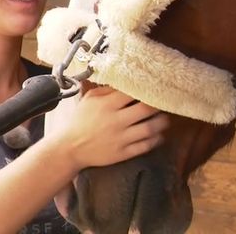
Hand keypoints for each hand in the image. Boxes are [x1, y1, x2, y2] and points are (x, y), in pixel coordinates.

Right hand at [54, 86, 169, 168]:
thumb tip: (126, 81)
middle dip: (158, 105)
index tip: (156, 86)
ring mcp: (120, 138)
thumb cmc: (80, 120)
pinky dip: (155, 140)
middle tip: (164, 103)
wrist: (71, 147)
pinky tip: (158, 135)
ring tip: (164, 119)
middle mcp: (116, 120)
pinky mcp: (123, 153)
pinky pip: (145, 146)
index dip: (147, 89)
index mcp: (107, 104)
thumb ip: (107, 90)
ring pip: (149, 129)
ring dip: (161, 123)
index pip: (133, 93)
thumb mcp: (90, 99)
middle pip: (146, 110)